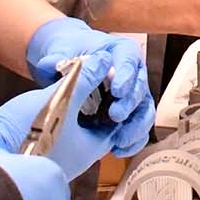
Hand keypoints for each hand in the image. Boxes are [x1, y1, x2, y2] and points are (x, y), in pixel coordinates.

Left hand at [19, 19, 156, 157]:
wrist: (65, 63)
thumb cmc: (68, 51)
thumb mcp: (61, 49)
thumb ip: (58, 56)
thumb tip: (56, 64)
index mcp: (120, 51)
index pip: (129, 60)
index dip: (126, 76)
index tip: (117, 90)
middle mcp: (131, 72)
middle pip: (139, 88)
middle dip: (129, 104)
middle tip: (115, 116)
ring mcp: (131, 94)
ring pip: (144, 111)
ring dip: (135, 127)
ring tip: (119, 140)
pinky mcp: (128, 114)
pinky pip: (137, 129)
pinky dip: (132, 141)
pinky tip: (118, 150)